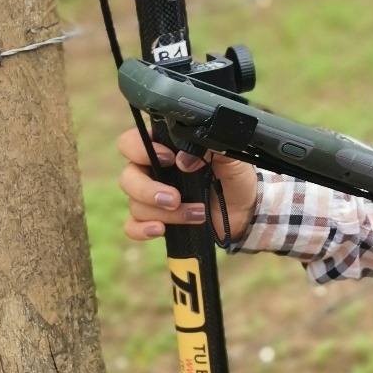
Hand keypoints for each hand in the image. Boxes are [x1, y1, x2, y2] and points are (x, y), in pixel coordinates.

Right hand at [117, 128, 258, 245]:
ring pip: (135, 204)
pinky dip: (142, 229)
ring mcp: (150, 197)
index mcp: (164, 147)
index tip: (169, 158)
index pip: (131, 142)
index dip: (140, 149)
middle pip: (128, 177)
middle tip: (175, 198)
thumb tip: (184, 160)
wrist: (244, 207)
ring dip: (167, 213)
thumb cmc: (232, 175)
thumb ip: (209, 147)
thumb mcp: (229, 156)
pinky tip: (160, 229)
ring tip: (197, 214)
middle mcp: (151, 170)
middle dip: (148, 190)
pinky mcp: (155, 219)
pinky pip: (133, 225)